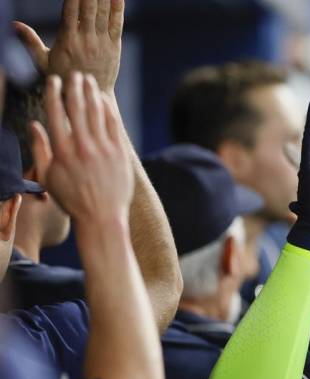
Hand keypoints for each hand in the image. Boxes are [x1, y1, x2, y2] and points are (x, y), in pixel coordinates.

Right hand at [15, 0, 123, 92]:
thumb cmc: (63, 77)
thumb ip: (30, 41)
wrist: (90, 97)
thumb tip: (13, 25)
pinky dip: (118, 9)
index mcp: (67, 40)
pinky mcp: (114, 47)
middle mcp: (85, 40)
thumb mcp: (43, 61)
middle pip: (88, 8)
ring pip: (103, 13)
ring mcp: (101, 43)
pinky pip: (117, 24)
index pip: (70, 10)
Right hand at [29, 73, 132, 225]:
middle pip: (78, 107)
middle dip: (75, 87)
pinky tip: (104, 100)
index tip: (54, 80)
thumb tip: (33, 124)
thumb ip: (40, 148)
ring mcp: (103, 148)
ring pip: (97, 112)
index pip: (56, 112)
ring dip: (92, 93)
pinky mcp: (120, 152)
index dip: (55, 92)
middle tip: (74, 74)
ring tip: (89, 81)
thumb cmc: (72, 199)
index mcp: (62, 150)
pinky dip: (108, 109)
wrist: (102, 216)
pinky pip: (114, 124)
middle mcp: (82, 146)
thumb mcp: (48, 176)